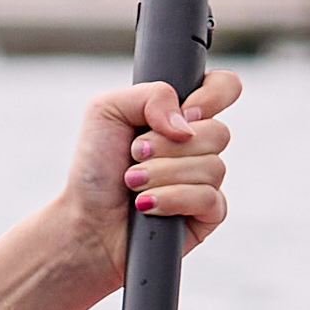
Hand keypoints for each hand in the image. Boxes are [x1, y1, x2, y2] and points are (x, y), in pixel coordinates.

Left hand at [48, 69, 243, 271]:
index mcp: (180, 114)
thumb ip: (150, 95)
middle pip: (219, 132)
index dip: (213, 95)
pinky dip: (172, 199)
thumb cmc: (95, 167)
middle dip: (168, 145)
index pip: (224, 87)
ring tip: (132, 183)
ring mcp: (206, 180)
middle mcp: (198, 145)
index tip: (184, 111)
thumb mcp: (106, 111)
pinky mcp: (208, 215)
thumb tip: (187, 123)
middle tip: (134, 154)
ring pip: (213, 167)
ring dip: (163, 174)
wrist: (85, 222)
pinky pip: (209, 199)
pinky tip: (147, 206)